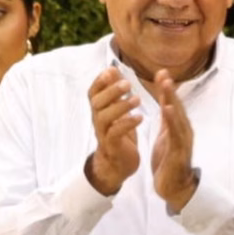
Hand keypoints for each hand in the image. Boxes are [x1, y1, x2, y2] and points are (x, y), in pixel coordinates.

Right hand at [86, 67, 141, 194]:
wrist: (118, 164)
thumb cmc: (119, 135)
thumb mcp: (116, 112)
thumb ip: (114, 93)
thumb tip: (113, 70)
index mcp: (99, 110)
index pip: (93, 92)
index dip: (100, 81)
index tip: (112, 70)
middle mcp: (97, 120)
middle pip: (96, 102)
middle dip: (111, 91)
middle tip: (129, 84)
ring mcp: (103, 133)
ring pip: (105, 117)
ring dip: (121, 106)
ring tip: (137, 100)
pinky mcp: (112, 145)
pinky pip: (115, 133)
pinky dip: (127, 124)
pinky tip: (140, 117)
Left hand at [151, 69, 198, 212]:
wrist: (174, 187)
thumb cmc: (169, 163)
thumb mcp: (166, 138)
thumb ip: (167, 122)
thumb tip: (166, 105)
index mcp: (178, 129)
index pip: (172, 105)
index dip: (167, 89)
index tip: (161, 72)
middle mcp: (184, 132)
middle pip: (176, 107)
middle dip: (170, 89)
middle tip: (164, 72)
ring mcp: (183, 141)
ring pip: (177, 116)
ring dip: (172, 99)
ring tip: (165, 84)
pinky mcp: (180, 151)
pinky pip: (175, 132)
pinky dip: (172, 119)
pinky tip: (167, 108)